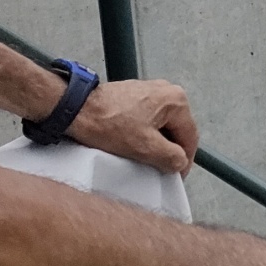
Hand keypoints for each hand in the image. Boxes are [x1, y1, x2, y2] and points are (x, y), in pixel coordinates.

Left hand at [67, 77, 197, 174]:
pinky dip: (142, 134)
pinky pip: (147, 120)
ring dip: (154, 143)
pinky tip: (130, 145)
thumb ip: (171, 158)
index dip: (185, 161)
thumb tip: (179, 162)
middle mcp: (166, 90)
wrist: (75, 110)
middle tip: (158, 169)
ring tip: (140, 157)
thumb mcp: (145, 148)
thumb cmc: (105, 123)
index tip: (176, 174)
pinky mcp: (134, 96)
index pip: (190, 137)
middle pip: (176, 130)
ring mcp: (149, 91)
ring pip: (161, 126)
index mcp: (176, 100)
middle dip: (168, 151)